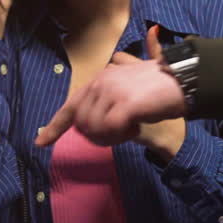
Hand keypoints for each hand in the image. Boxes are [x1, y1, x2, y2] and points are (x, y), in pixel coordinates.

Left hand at [37, 25, 188, 151]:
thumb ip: (108, 104)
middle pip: (81, 124)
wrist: (182, 81)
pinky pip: (109, 131)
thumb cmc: (159, 89)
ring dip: (110, 138)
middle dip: (97, 137)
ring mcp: (111, 92)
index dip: (54, 127)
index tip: (40, 142)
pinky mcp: (124, 105)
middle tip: (119, 134)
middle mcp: (101, 83)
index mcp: (99, 80)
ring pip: (93, 130)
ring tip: (129, 128)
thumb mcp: (127, 93)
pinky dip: (121, 137)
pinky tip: (134, 128)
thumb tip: (91, 127)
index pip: (70, 106)